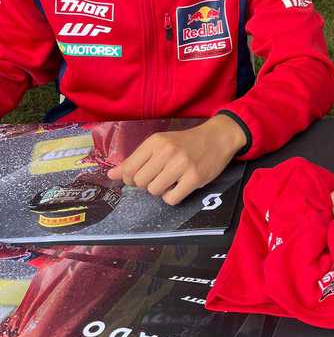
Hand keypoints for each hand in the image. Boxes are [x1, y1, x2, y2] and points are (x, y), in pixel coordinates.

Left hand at [106, 115, 245, 205]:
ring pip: (154, 191)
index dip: (131, 178)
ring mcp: (181, 165)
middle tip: (160, 177)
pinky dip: (172, 197)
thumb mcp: (160, 144)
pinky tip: (180, 186)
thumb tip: (111, 175)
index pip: (129, 168)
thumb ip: (136, 159)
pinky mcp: (194, 177)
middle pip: (140, 182)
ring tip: (171, 181)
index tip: (142, 176)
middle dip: (147, 184)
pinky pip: (171, 199)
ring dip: (160, 190)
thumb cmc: (186, 142)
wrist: (217, 137)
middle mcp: (167, 151)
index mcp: (155, 141)